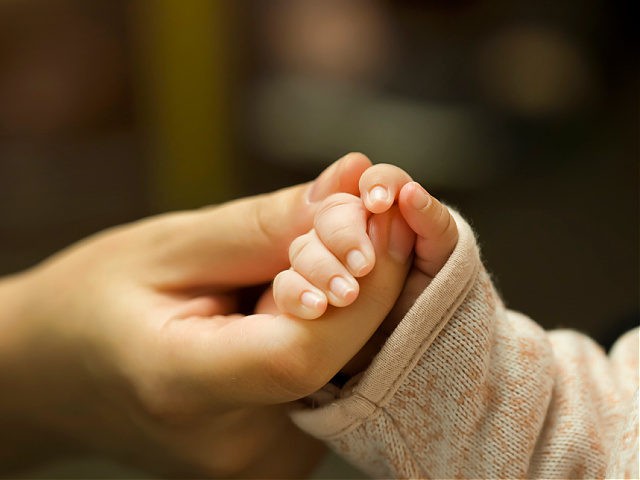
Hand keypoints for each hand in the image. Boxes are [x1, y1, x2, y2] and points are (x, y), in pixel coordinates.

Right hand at [0, 153, 412, 476]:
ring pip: (350, 373)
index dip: (361, 282)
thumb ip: (267, 223)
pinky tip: (307, 298)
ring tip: (315, 258)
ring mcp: (261, 462)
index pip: (301, 352)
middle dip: (369, 281)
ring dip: (355, 304)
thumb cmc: (93, 302)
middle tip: (355, 219)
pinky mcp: (278, 456)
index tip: (377, 216)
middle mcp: (233, 447)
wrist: (54, 379)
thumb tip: (355, 182)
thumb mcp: (169, 245)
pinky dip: (338, 332)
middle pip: (341, 363)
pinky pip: (335, 385)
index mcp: (181, 392)